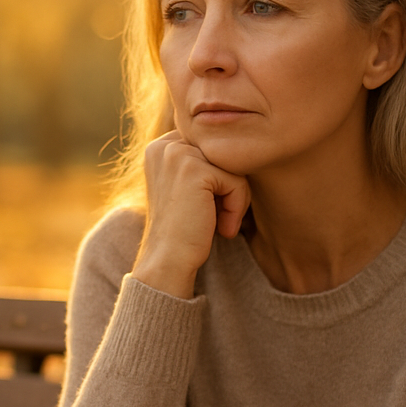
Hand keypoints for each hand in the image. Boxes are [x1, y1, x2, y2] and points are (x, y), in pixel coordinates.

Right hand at [133, 131, 250, 298]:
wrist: (169, 261)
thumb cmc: (185, 230)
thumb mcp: (190, 188)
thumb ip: (205, 163)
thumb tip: (243, 147)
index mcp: (161, 147)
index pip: (214, 149)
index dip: (220, 179)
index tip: (206, 208)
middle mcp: (165, 145)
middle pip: (225, 155)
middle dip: (229, 188)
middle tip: (216, 218)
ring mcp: (177, 154)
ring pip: (234, 167)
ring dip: (235, 199)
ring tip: (218, 222)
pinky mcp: (193, 169)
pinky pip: (236, 181)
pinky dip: (236, 208)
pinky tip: (221, 227)